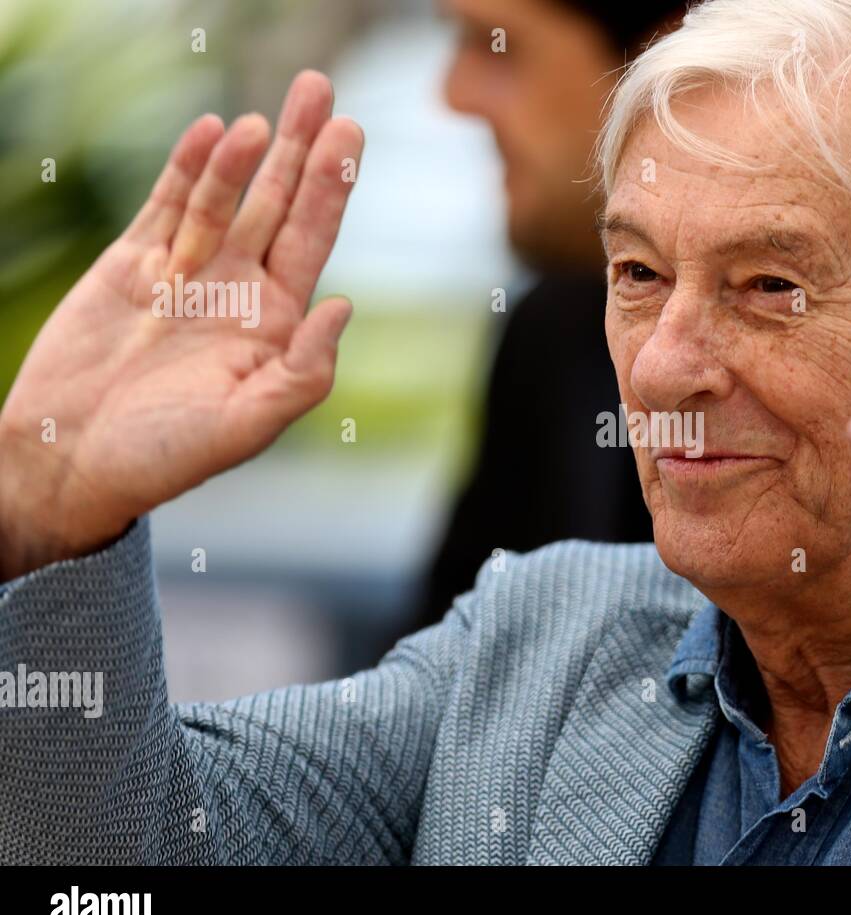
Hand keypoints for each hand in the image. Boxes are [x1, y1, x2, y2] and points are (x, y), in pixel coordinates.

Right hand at [0, 71, 361, 579]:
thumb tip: (345, 306)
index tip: (350, 137)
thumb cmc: (166, 455)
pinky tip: (213, 133)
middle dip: (301, 149)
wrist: (72, 459)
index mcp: (274, 323)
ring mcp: (185, 271)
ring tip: (264, 121)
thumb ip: (303, 372)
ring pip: (223, 196)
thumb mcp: (247, 425)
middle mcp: (237, 288)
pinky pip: (166, 205)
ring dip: (243, 155)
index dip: (332, 188)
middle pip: (278, 203)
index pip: (312, 240)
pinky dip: (187, 169)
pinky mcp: (133, 264)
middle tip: (322, 90)